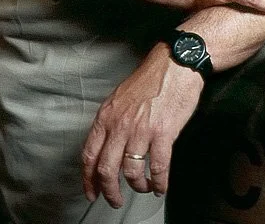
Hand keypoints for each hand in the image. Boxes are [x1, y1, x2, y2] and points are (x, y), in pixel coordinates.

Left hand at [81, 45, 202, 207]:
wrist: (176, 64)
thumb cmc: (151, 78)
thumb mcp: (120, 96)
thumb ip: (111, 121)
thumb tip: (107, 145)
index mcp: (107, 115)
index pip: (89, 154)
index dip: (88, 179)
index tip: (92, 191)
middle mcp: (120, 124)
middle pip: (107, 169)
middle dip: (110, 191)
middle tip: (115, 200)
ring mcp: (141, 130)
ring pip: (131, 172)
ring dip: (137, 186)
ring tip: (143, 188)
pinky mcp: (163, 133)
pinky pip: (158, 168)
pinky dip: (159, 183)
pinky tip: (160, 186)